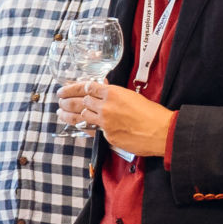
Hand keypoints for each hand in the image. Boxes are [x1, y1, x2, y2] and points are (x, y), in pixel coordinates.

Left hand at [60, 81, 175, 156]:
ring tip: (62, 113)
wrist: (162, 132)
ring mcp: (105, 122)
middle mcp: (106, 106)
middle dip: (67, 100)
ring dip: (71, 114)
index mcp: (113, 92)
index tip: (67, 89)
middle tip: (60, 100)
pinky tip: (79, 126)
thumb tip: (104, 92)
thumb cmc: (153, 113)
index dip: (75, 88)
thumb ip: (116, 95)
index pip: (88, 87)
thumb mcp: (133, 97)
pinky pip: (93, 130)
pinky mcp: (107, 136)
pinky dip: (87, 127)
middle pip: (80, 101)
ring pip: (82, 116)